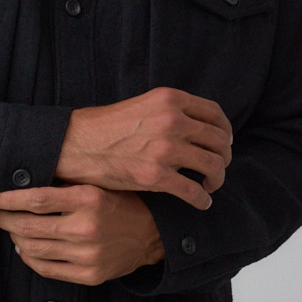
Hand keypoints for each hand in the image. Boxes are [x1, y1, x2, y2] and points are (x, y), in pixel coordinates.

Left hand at [0, 184, 163, 285]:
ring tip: (9, 228)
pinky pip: (47, 269)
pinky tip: (24, 248)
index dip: (9, 199)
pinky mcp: (90, 275)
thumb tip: (24, 181)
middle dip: (5, 219)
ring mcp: (88, 255)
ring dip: (14, 237)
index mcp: (89, 198)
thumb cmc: (121, 202)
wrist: (153, 234)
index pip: (36, 199)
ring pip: (34, 248)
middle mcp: (87, 227)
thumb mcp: (97, 183)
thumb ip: (66, 183)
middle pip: (29, 226)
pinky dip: (29, 258)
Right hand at [54, 86, 231, 210]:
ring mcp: (165, 148)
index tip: (223, 143)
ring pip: (213, 166)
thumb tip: (199, 127)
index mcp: (170, 99)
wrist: (76, 144)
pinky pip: (194, 191)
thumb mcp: (144, 105)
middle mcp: (172, 120)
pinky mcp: (156, 175)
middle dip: (223, 157)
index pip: (215, 114)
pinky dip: (202, 200)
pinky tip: (201, 202)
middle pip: (218, 141)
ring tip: (209, 185)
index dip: (225, 131)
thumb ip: (172, 111)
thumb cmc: (107, 126)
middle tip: (217, 168)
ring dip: (217, 179)